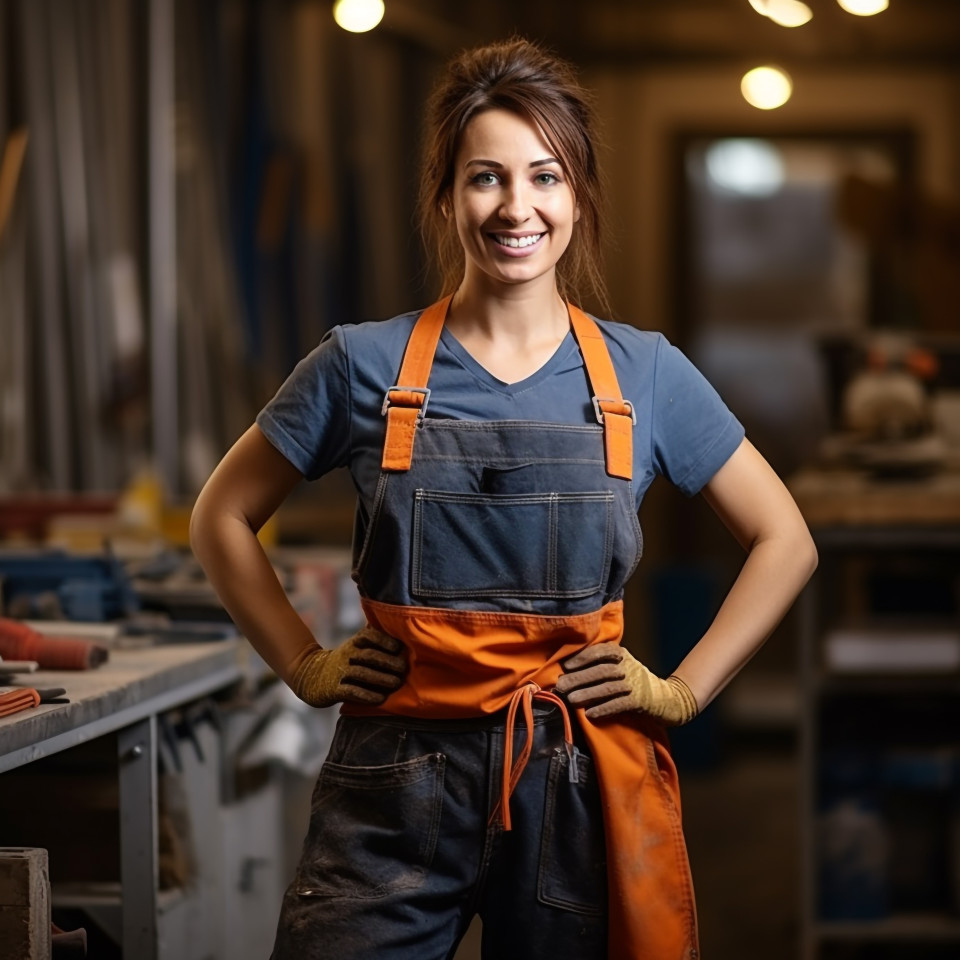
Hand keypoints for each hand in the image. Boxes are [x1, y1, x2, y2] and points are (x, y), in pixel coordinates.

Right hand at [289, 626, 406, 707]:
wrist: (310, 676)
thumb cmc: (344, 660)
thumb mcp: (355, 645)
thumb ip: (374, 638)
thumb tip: (401, 627)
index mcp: (354, 643)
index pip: (368, 636)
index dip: (384, 640)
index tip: (399, 647)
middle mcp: (347, 655)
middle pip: (368, 655)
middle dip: (387, 661)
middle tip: (404, 668)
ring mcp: (339, 672)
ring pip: (361, 673)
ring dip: (380, 678)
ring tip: (396, 683)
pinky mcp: (334, 689)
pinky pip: (351, 691)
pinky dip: (366, 695)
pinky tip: (380, 699)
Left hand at [554, 643, 697, 724]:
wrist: (669, 698)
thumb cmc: (635, 682)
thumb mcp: (621, 667)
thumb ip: (600, 665)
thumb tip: (568, 671)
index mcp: (621, 654)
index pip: (599, 652)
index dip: (581, 658)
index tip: (566, 666)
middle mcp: (628, 666)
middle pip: (600, 670)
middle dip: (578, 678)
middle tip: (560, 686)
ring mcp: (635, 683)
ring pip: (607, 687)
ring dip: (588, 693)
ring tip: (571, 700)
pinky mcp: (641, 701)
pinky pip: (619, 704)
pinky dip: (604, 708)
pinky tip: (591, 713)